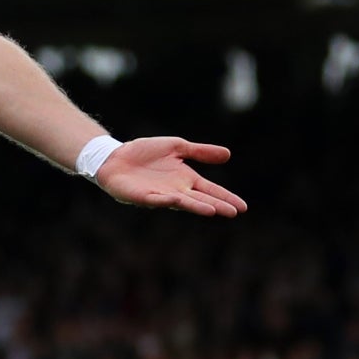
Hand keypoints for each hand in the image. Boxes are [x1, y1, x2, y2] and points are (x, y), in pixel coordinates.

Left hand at [92, 138, 244, 215]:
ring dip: (197, 207)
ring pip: (183, 202)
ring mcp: (160, 194)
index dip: (225, 197)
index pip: (210, 190)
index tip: (242, 207)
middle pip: (201, 199)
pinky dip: (168, 200)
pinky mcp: (143, 196)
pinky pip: (157, 199)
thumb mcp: (177, 147)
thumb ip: (200, 152)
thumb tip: (228, 154)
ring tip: (213, 211)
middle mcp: (176, 190)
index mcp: (186, 179)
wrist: (116, 157)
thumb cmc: (146, 153)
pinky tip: (178, 199)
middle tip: (234, 212)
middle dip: (217, 205)